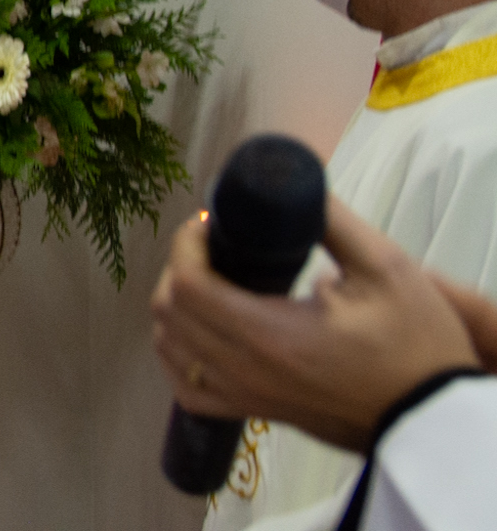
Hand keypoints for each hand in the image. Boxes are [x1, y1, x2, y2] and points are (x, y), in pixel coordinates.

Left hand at [149, 196, 479, 450]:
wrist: (432, 416)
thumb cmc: (415, 344)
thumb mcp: (386, 269)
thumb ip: (332, 222)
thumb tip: (294, 187)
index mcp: (270, 335)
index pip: (189, 286)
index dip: (186, 243)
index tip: (209, 222)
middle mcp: (246, 370)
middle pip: (169, 313)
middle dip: (180, 266)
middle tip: (213, 244)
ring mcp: (246, 396)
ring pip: (170, 348)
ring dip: (175, 306)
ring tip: (209, 278)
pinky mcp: (255, 413)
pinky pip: (188, 389)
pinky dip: (178, 355)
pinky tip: (199, 331)